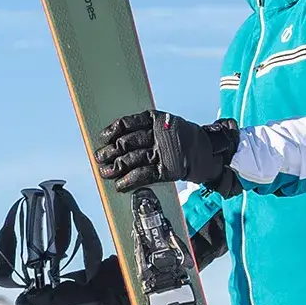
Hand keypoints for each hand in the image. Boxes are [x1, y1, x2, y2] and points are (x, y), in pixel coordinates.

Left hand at [95, 111, 238, 193]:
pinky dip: (129, 180)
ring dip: (115, 167)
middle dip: (110, 151)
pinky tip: (119, 184)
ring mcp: (162, 153)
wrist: (206, 152)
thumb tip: (118, 137)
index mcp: (157, 120)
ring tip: (104, 172)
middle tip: (99, 157)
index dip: (114, 130)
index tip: (103, 137)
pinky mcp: (167, 169)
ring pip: (133, 159)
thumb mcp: (166, 124)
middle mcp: (158, 135)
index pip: (130, 123)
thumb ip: (146, 127)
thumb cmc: (182, 137)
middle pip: (127, 143)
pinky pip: (144, 174)